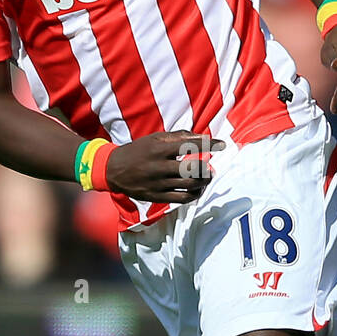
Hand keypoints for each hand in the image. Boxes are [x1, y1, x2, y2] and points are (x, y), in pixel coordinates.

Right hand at [104, 131, 225, 201]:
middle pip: (192, 169)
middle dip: (207, 168)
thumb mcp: (154, 139)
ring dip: (204, 181)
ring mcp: (158, 184)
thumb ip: (177, 137)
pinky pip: (182, 198)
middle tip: (210, 167)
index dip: (209, 144)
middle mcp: (159, 167)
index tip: (223, 144)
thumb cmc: (138, 151)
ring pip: (189, 185)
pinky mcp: (156, 197)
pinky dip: (195, 194)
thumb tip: (200, 136)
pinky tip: (199, 189)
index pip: (190, 145)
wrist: (113, 170)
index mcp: (159, 149)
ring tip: (207, 177)